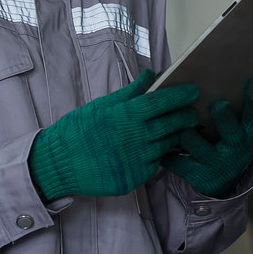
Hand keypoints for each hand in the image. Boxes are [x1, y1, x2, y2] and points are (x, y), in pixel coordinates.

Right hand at [27, 69, 199, 199]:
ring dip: (177, 136)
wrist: (58, 163)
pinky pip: (154, 165)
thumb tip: (151, 74)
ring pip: (166, 146)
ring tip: (182, 128)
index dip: (180, 95)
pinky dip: (160, 155)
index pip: (162, 102)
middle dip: (186, 116)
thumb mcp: (102, 105)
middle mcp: (135, 138)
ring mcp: (135, 161)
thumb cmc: (79, 130)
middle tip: (194, 112)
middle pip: (171, 125)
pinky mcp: (133, 179)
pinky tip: (162, 148)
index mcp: (126, 116)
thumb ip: (130, 92)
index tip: (194, 90)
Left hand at [162, 78, 252, 198]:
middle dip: (224, 118)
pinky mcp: (199, 177)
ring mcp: (217, 165)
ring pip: (196, 145)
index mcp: (250, 138)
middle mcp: (237, 153)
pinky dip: (168, 152)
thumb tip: (233, 78)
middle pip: (232, 134)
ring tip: (174, 119)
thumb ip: (238, 111)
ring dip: (184, 131)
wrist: (223, 183)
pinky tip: (160, 142)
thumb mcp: (240, 131)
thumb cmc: (228, 144)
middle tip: (218, 104)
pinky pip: (178, 162)